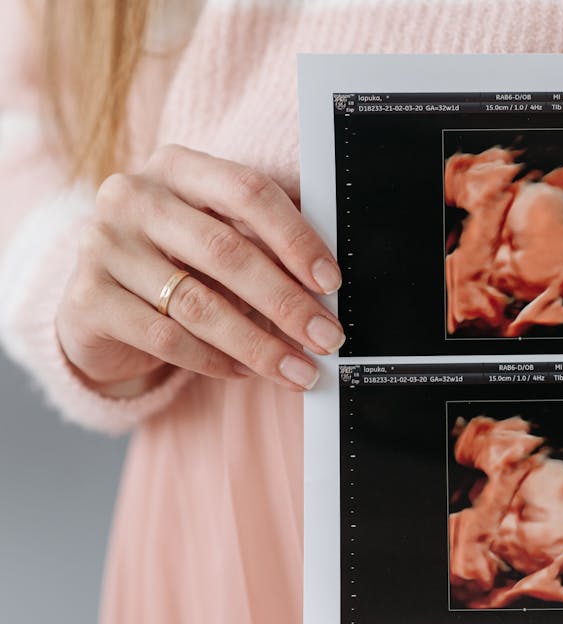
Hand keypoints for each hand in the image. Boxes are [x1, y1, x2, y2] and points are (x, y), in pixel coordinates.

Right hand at [56, 145, 343, 395]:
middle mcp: (133, 196)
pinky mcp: (87, 298)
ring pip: (197, 303)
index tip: (330, 281)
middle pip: (226, 251)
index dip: (296, 238)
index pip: (248, 191)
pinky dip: (213, 360)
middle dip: (286, 302)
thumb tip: (327, 288)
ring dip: (258, 343)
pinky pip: (165, 337)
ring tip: (297, 367)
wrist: (100, 303)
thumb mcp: (219, 238)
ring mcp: (103, 245)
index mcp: (177, 167)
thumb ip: (265, 245)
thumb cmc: (177, 263)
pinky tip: (246, 372)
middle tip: (325, 336)